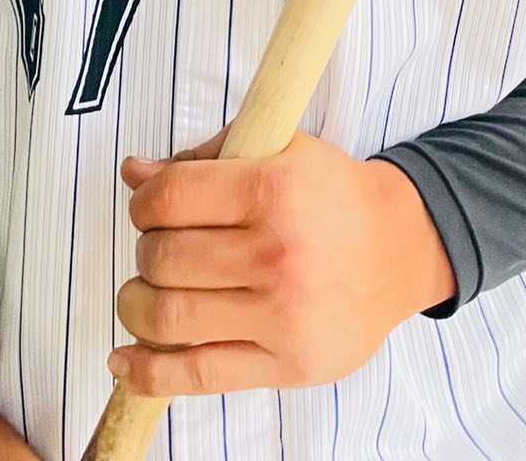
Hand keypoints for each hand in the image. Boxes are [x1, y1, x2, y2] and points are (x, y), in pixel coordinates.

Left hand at [111, 129, 456, 398]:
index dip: (143, 202)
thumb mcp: (280, 149)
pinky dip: (147, 372)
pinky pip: (199, 376)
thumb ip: (206, 157)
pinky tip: (125, 358)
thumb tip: (135, 173)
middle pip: (165, 258)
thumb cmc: (332, 195)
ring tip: (143, 294)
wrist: (400, 248)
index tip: (147, 206)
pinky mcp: (287, 365)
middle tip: (156, 248)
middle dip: (145, 251)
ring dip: (136, 305)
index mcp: (274, 189)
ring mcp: (282, 316)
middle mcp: (277, 254)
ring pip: (170, 317)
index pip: (172, 198)